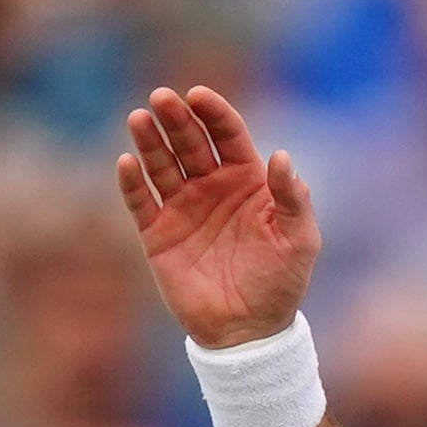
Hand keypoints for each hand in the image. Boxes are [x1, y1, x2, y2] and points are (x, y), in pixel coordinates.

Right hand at [114, 85, 320, 347]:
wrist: (249, 331)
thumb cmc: (281, 282)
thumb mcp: (300, 239)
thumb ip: (293, 197)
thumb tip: (281, 156)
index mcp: (246, 180)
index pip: (226, 134)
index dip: (213, 112)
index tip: (198, 95)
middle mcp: (211, 187)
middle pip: (190, 142)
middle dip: (176, 118)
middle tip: (161, 98)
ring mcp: (182, 209)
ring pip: (161, 165)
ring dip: (149, 141)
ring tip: (138, 119)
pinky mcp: (158, 235)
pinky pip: (141, 203)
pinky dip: (132, 183)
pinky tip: (126, 163)